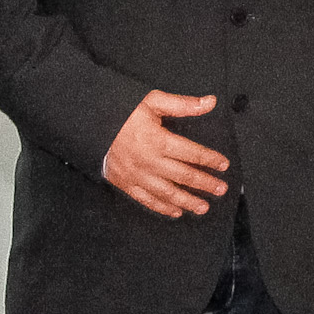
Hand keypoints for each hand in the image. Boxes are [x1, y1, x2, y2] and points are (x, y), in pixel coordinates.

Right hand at [104, 88, 230, 217]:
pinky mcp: (126, 184)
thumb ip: (183, 104)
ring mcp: (137, 176)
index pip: (192, 153)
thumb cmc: (122, 113)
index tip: (223, 164)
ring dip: (188, 201)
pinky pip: (148, 200)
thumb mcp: (153, 101)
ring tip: (203, 207)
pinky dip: (163, 208)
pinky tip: (176, 212)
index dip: (210, 159)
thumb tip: (210, 102)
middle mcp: (150, 162)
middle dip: (205, 184)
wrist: (90, 126)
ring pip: (168, 193)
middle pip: (184, 176)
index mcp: (158, 141)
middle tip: (221, 189)